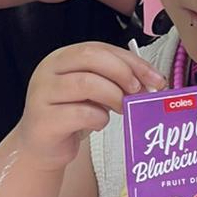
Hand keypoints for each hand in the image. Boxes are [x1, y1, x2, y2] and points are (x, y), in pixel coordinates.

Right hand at [16, 41, 163, 171]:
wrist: (44, 148)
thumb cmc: (71, 116)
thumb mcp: (94, 92)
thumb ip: (116, 81)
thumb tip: (151, 82)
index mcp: (62, 58)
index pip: (99, 48)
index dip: (130, 60)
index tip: (154, 77)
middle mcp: (49, 70)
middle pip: (90, 57)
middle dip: (122, 72)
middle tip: (138, 90)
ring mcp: (43, 94)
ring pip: (86, 83)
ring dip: (113, 95)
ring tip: (122, 108)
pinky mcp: (44, 120)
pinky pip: (80, 114)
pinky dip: (99, 119)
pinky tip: (99, 123)